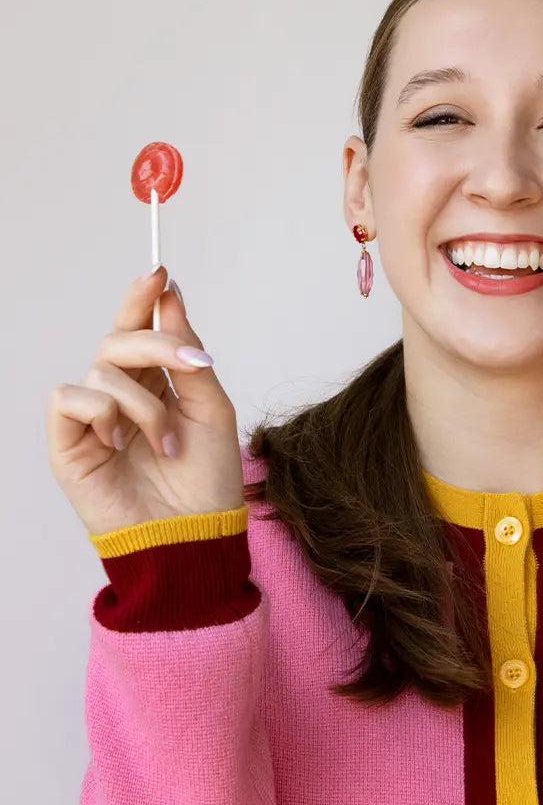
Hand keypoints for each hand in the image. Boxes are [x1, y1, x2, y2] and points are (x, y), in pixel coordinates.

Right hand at [46, 267, 244, 536]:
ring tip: (167, 445)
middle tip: (192, 364)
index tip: (160, 272)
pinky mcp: (69, 442)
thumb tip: (171, 299)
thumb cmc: (208, 480)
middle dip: (156, 342)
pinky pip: (71, 398)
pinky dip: (103, 412)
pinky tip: (121, 442)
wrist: (193, 533)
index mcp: (157, 386)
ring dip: (146, 405)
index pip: (140, 331)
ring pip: (103, 369)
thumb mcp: (213, 410)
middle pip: (119, 339)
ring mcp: (94, 419)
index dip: (144, 300)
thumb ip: (189, 357)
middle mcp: (122, 396)